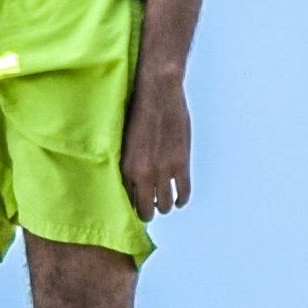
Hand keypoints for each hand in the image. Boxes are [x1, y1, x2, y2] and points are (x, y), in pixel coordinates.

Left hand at [122, 61, 191, 218]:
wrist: (157, 94)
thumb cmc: (137, 113)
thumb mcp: (124, 143)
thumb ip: (128, 164)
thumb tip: (131, 183)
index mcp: (126, 168)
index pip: (127, 202)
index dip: (131, 207)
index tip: (134, 207)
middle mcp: (143, 174)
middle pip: (146, 210)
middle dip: (147, 212)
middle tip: (149, 210)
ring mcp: (164, 170)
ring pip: (166, 205)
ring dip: (165, 206)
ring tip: (164, 203)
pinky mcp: (181, 164)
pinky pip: (183, 193)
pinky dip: (181, 199)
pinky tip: (179, 199)